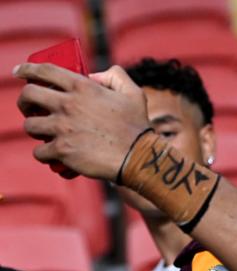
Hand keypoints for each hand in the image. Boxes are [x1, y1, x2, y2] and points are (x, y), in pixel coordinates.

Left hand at [14, 63, 148, 180]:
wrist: (138, 156)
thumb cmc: (137, 126)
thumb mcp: (133, 93)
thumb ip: (115, 76)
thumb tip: (94, 76)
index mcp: (83, 87)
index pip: (45, 70)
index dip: (27, 68)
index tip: (19, 71)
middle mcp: (68, 105)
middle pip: (28, 95)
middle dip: (25, 101)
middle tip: (31, 107)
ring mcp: (62, 128)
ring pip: (30, 125)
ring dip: (35, 129)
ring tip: (44, 133)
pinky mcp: (62, 150)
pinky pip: (39, 152)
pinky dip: (44, 154)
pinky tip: (52, 155)